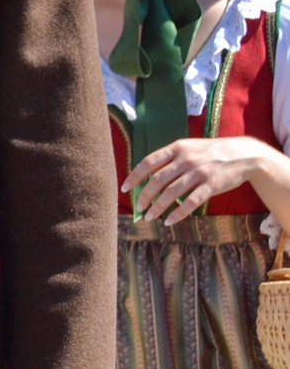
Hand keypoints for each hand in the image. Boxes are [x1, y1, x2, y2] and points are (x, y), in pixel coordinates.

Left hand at [122, 135, 278, 222]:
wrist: (244, 154)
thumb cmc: (211, 152)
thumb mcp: (189, 147)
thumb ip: (171, 158)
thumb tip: (148, 175)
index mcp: (176, 148)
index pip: (148, 163)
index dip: (134, 176)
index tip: (125, 189)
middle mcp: (185, 160)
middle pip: (157, 181)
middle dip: (144, 196)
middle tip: (138, 208)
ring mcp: (198, 172)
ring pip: (171, 193)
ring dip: (158, 207)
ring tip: (149, 217)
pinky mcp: (211, 185)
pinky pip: (190, 202)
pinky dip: (178, 213)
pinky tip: (169, 221)